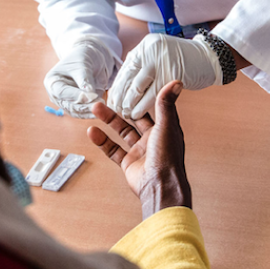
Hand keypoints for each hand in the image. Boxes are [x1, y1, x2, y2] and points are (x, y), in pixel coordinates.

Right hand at [43, 39, 114, 117]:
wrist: (90, 58)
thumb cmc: (83, 57)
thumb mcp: (83, 64)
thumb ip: (85, 80)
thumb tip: (89, 96)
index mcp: (52, 82)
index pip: (62, 92)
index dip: (75, 95)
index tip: (90, 96)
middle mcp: (57, 95)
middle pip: (68, 105)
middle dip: (85, 106)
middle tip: (99, 104)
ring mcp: (67, 102)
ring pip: (77, 112)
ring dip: (90, 111)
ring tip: (103, 106)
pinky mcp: (78, 106)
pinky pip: (84, 113)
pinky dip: (93, 112)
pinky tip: (104, 110)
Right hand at [88, 81, 190, 219]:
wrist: (160, 186)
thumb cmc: (168, 157)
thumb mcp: (166, 125)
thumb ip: (166, 103)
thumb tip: (176, 81)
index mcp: (163, 129)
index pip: (150, 109)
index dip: (139, 98)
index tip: (128, 87)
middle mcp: (152, 139)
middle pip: (133, 119)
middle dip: (120, 108)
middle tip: (107, 96)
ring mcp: (140, 151)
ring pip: (121, 132)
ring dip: (108, 121)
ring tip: (95, 108)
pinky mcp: (129, 163)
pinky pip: (113, 149)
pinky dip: (103, 141)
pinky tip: (92, 132)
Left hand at [108, 34, 219, 119]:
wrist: (208, 59)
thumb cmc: (184, 61)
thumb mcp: (161, 56)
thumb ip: (145, 65)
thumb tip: (126, 81)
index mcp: (146, 45)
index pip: (126, 68)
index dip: (118, 85)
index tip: (112, 97)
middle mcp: (150, 51)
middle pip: (129, 77)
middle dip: (120, 95)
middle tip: (114, 108)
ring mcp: (160, 62)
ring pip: (137, 87)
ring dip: (129, 102)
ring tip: (124, 113)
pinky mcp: (171, 75)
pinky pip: (152, 94)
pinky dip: (142, 106)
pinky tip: (136, 114)